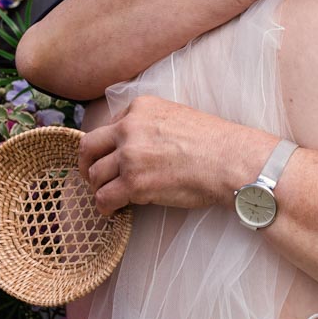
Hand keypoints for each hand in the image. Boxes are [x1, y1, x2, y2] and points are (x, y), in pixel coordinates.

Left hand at [78, 96, 274, 214]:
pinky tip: (112, 210)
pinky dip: (104, 206)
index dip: (107, 146)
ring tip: (109, 197)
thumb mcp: (177, 116)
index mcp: (140, 108)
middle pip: (89, 146)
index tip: (110, 159)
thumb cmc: (213, 143)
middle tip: (92, 176)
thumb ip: (150, 123)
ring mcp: (130, 155)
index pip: (108, 126)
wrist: (230, 161)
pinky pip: (104, 197)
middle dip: (87, 164)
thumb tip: (134, 144)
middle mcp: (129, 128)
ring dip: (99, 188)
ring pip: (95, 174)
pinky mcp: (134, 183)